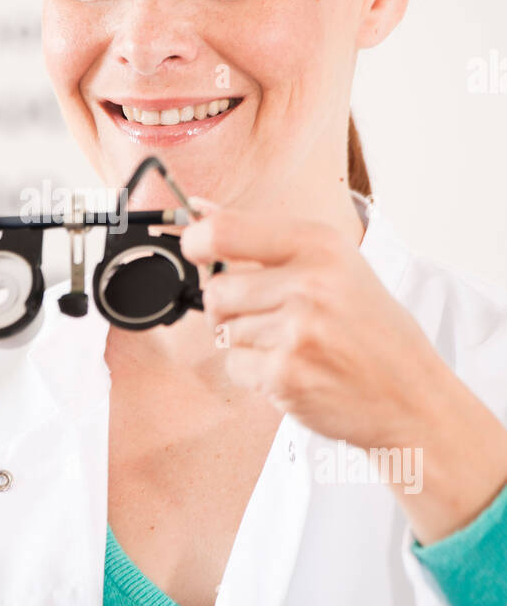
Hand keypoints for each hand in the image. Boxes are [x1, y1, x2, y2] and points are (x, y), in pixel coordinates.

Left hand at [181, 203, 506, 541]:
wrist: (411, 395)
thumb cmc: (371, 330)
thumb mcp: (336, 266)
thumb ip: (266, 240)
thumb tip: (199, 209)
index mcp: (320, 244)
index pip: (224, 230)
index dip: (196, 241)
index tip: (195, 249)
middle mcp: (309, 283)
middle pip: (217, 290)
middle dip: (228, 309)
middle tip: (268, 318)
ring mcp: (297, 330)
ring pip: (224, 332)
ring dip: (248, 344)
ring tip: (294, 347)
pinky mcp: (286, 374)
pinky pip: (235, 367)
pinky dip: (255, 374)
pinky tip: (294, 371)